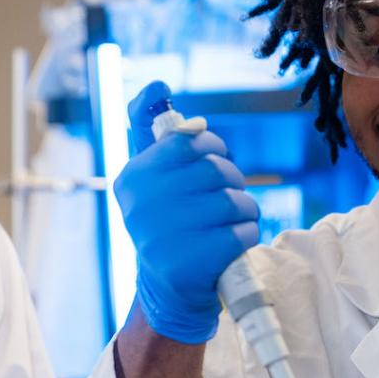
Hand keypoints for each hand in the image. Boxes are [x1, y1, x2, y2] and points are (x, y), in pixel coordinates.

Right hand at [114, 81, 260, 344]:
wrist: (168, 292)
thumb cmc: (168, 222)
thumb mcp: (152, 176)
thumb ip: (153, 130)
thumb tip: (157, 85)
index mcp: (131, 177)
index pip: (188, 140)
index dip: (211, 148)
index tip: (209, 163)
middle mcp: (141, 205)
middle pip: (216, 169)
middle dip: (232, 182)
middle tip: (224, 199)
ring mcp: (163, 236)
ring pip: (235, 200)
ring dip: (243, 211)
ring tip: (228, 224)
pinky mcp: (191, 263)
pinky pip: (244, 231)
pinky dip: (247, 236)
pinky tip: (231, 245)